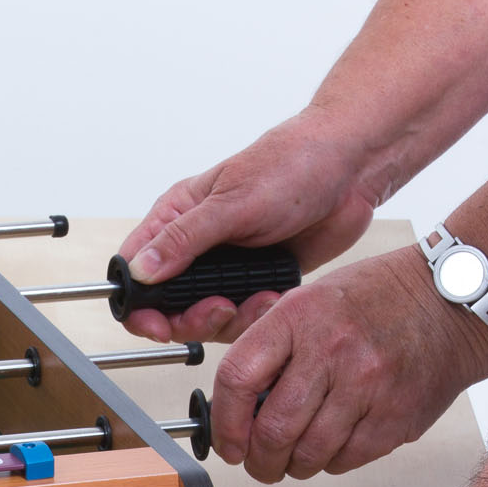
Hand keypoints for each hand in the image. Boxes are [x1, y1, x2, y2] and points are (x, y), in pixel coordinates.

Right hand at [115, 112, 378, 344]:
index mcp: (177, 217)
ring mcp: (226, 266)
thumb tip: (139, 270)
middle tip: (219, 310)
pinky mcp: (256, 281)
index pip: (135, 268)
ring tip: (254, 300)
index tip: (157, 322)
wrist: (352, 168)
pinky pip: (243, 317)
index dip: (138, 304)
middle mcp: (196, 245)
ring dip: (228, 320)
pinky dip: (256, 317)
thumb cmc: (293, 164)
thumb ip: (183, 240)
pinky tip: (273, 297)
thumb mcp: (232, 203)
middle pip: (167, 305)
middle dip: (190, 318)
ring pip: (205, 317)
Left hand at [207, 242, 487, 481]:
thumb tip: (237, 406)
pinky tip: (333, 446)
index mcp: (299, 316)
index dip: (225, 423)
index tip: (227, 442)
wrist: (452, 301)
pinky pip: (346, 459)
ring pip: (309, 454)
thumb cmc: (377, 299)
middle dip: (258, 461)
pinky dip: (331, 462)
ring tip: (294, 459)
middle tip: (258, 464)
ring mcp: (367, 386)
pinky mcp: (396, 416)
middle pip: (273, 431)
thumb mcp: (312, 300)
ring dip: (293, 467)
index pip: (238, 378)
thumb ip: (272, 346)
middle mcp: (331, 350)